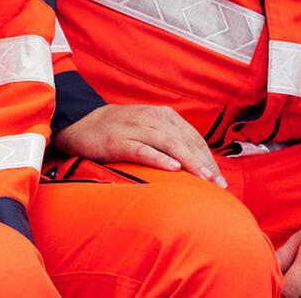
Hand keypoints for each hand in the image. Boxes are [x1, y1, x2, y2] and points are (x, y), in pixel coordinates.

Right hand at [52, 103, 224, 186]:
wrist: (81, 123)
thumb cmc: (120, 131)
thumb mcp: (149, 130)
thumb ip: (171, 141)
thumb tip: (197, 166)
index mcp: (164, 116)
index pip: (193, 137)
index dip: (208, 158)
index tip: (219, 179)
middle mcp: (152, 118)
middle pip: (185, 140)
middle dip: (203, 163)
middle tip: (217, 184)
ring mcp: (135, 128)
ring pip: (168, 143)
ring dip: (188, 161)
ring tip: (203, 178)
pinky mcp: (118, 141)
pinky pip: (142, 149)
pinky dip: (159, 158)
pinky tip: (172, 168)